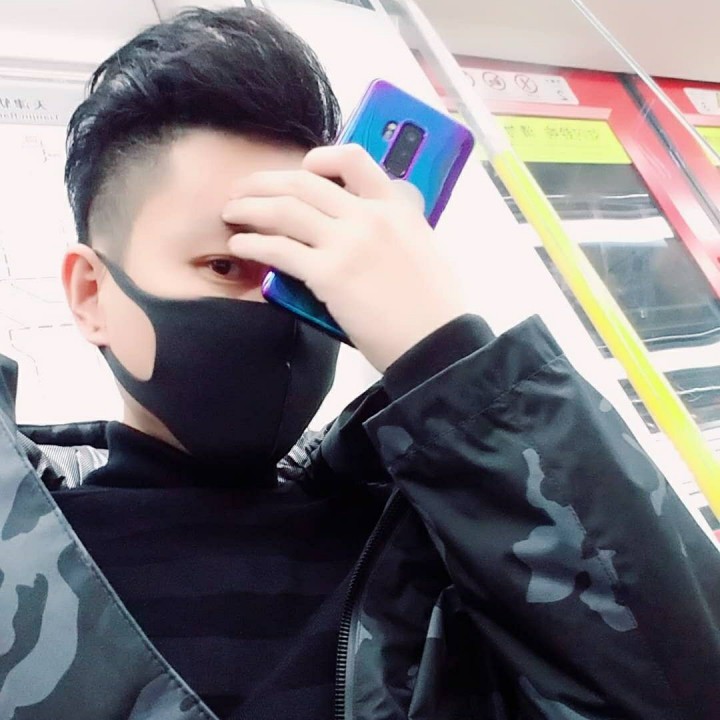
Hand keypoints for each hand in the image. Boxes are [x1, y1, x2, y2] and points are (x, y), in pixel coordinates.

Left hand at [222, 144, 468, 371]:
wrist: (436, 341)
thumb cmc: (433, 305)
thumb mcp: (423, 247)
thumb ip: (394, 226)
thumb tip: (365, 223)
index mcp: (395, 207)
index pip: (353, 160)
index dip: (319, 158)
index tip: (300, 170)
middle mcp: (368, 216)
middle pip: (303, 183)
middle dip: (264, 183)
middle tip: (243, 190)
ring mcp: (347, 244)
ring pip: (284, 210)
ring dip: (250, 207)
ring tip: (231, 212)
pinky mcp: (328, 275)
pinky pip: (280, 249)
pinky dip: (254, 243)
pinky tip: (241, 245)